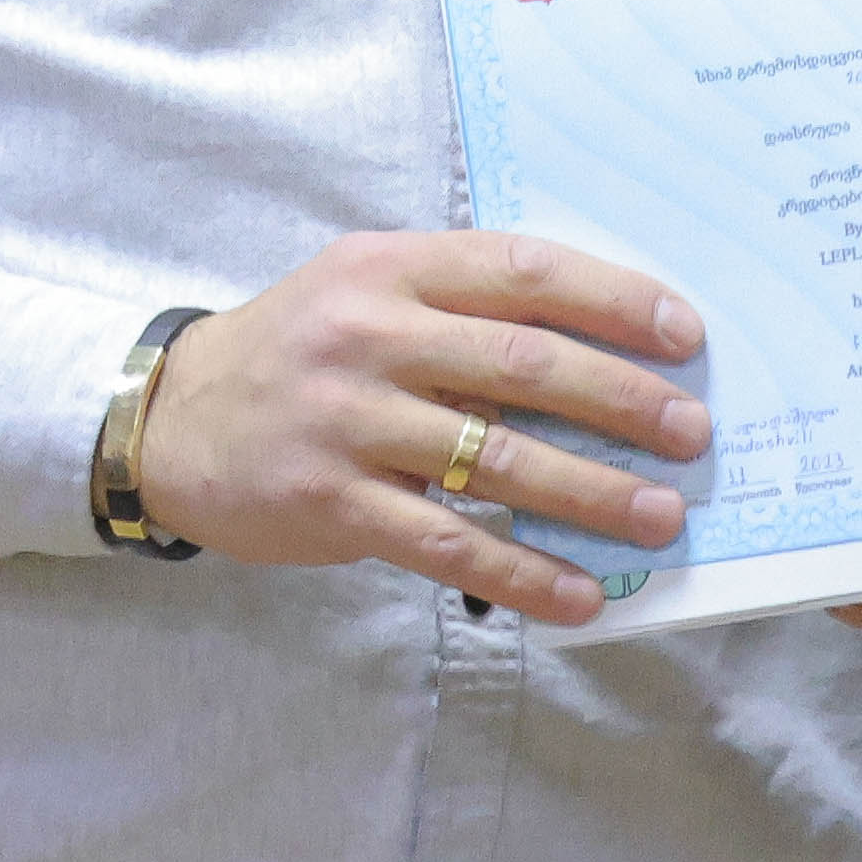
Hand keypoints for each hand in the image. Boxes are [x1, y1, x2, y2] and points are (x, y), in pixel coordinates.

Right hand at [131, 229, 707, 629]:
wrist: (170, 420)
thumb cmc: (297, 350)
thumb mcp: (365, 289)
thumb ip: (460, 303)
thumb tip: (598, 346)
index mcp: (391, 268)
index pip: (522, 270)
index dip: (613, 299)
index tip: (683, 334)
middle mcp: (370, 336)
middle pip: (522, 363)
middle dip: (621, 399)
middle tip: (690, 432)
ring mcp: (348, 422)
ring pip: (494, 459)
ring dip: (591, 492)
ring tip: (659, 516)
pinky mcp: (333, 504)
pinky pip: (446, 544)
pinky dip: (521, 572)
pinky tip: (578, 594)